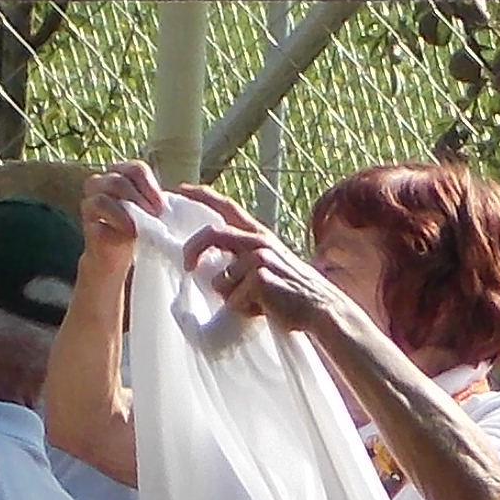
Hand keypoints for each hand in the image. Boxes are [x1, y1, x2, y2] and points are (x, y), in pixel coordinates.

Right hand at [80, 160, 171, 254]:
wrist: (116, 258)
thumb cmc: (136, 230)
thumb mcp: (149, 211)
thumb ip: (155, 200)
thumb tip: (173, 197)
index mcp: (120, 174)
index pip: (135, 168)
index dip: (150, 185)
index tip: (162, 206)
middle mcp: (102, 182)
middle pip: (120, 178)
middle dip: (141, 197)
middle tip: (156, 215)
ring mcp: (91, 198)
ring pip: (106, 191)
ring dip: (130, 206)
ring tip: (144, 222)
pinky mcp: (87, 218)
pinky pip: (98, 208)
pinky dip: (117, 217)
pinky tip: (130, 230)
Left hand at [179, 210, 362, 347]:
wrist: (321, 307)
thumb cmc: (290, 291)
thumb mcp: (267, 264)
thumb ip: (240, 259)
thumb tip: (208, 269)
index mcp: (258, 234)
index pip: (226, 206)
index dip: (200, 196)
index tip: (178, 190)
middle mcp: (258, 240)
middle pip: (211, 234)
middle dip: (192, 250)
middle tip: (187, 267)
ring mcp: (259, 258)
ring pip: (220, 280)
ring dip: (231, 297)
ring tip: (255, 302)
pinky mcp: (260, 278)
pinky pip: (233, 299)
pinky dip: (243, 309)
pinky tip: (264, 309)